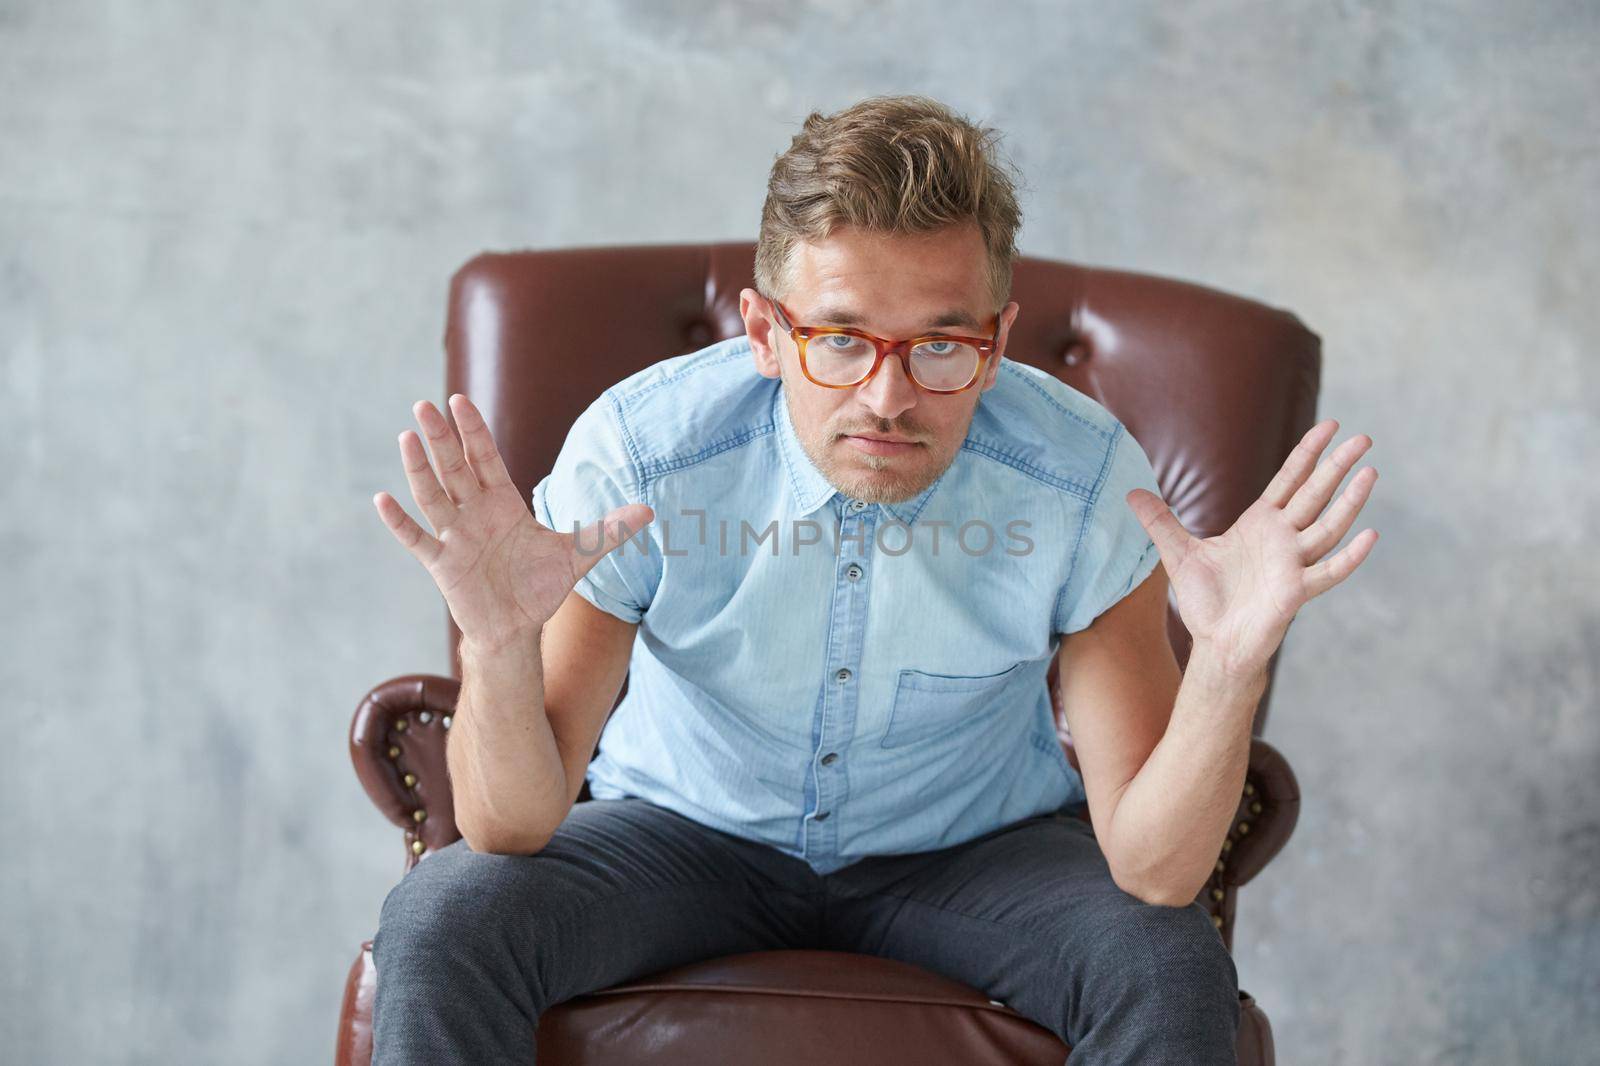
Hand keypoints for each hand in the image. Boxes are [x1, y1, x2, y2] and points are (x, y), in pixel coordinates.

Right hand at [372, 393, 652, 653]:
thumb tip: (650, 511)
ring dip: (419, 468)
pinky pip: (416, 540)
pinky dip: (400, 522)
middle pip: (455, 468)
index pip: (486, 459)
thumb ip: (610, 531)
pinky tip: (382, 500)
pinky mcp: (442, 564)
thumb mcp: (579, 555)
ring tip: (407, 436)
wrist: (518, 628)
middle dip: (441, 438)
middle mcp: (476, 514)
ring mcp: (455, 537)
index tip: (459, 401)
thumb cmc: (542, 586)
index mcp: (504, 504)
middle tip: (425, 405)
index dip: (473, 431)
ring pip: (433, 496)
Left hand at [1125, 418, 1378, 678]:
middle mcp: (1282, 539)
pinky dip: (1350, 557)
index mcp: (1260, 524)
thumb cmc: (1205, 600)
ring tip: (1370, 473)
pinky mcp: (1295, 592)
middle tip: (1363, 437)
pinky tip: (1370, 535)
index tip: (1328, 426)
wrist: (1214, 641)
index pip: (1289, 481)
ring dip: (1349, 502)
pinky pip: (1328, 572)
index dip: (1308, 454)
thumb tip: (1130, 492)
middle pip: (1315, 495)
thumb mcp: (1176, 553)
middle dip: (1337, 466)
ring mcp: (1292, 564)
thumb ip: (1159, 521)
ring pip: (1328, 527)